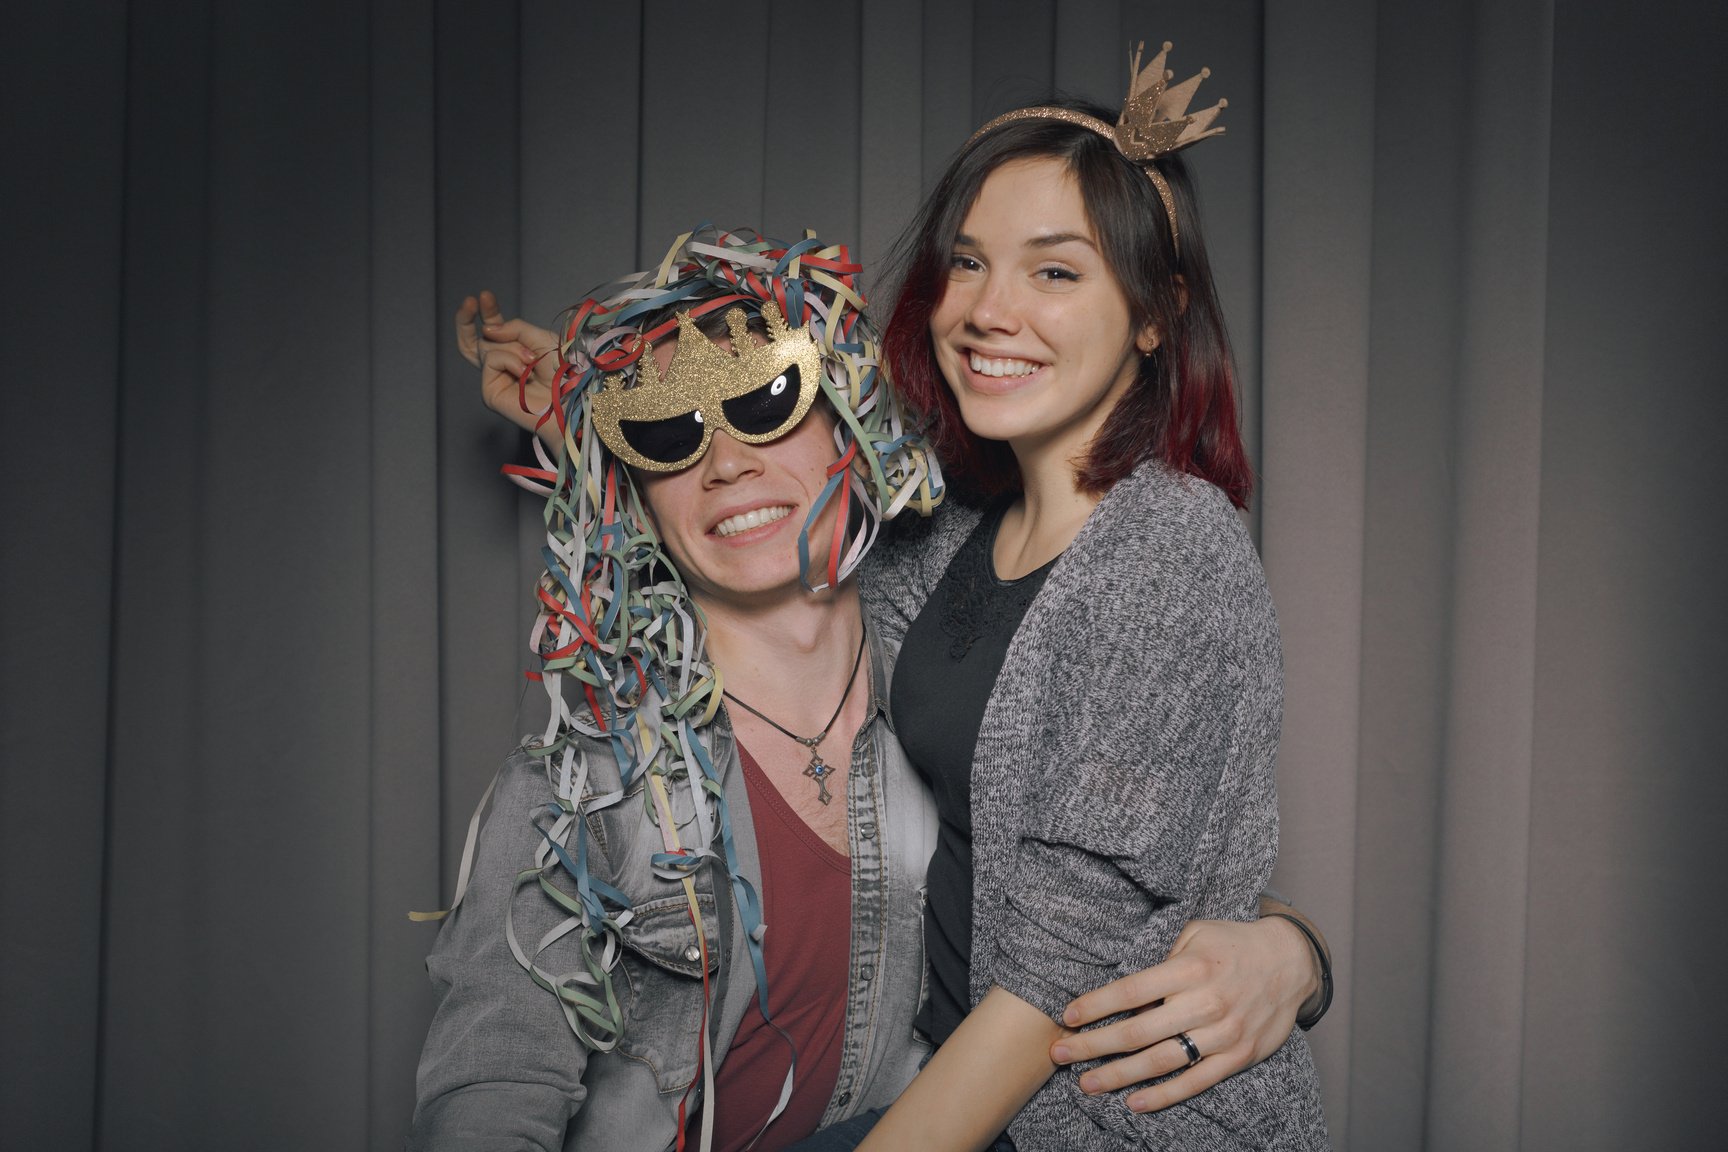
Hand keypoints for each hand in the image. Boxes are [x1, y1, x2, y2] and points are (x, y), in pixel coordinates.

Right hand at [454, 290, 562, 446]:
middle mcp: (502, 365)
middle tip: (469, 301)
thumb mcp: (540, 339)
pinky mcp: (490, 391)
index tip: (485, 296)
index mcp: (516, 350)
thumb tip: (486, 329)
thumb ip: (514, 328)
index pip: (494, 330)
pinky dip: (509, 360)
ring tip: (532, 360)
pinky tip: (524, 372)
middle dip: (465, 319)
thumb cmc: (563, 373)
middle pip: (473, 341)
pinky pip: (490, 360)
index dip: (487, 312)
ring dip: (512, 348)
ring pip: (486, 347)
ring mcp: (495, 378)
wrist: (570, 398)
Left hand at [1049, 916, 1314, 1112]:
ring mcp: (1224, 1033)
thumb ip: (1159, 954)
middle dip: (1094, 1045)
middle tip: (1060, 1053)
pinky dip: (1164, 1095)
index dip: (1096, 1005)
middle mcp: (1205, 1002)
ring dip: (1119, 1075)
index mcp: (1190, 967)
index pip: (1132, 990)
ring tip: (1086, 1082)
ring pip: (1162, 1062)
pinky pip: (1196, 1082)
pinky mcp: (1239, 1056)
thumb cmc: (1231, 944)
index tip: (1068, 1016)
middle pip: (1138, 1031)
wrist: (1290, 962)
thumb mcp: (1194, 932)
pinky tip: (1134, 1102)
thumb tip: (1118, 980)